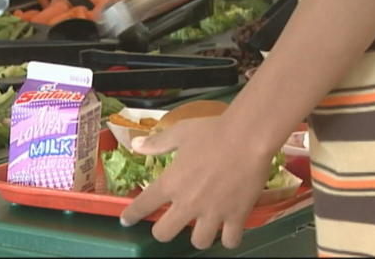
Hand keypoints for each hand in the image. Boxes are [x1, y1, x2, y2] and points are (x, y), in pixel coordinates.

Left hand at [120, 115, 272, 249]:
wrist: (247, 136)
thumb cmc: (212, 131)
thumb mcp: (180, 132)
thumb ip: (157, 143)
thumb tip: (136, 146)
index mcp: (171, 183)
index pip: (142, 206)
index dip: (131, 215)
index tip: (127, 220)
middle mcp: (188, 203)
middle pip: (164, 234)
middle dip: (164, 230)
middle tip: (172, 222)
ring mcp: (213, 212)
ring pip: (199, 242)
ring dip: (199, 235)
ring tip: (204, 225)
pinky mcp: (236, 215)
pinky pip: (230, 241)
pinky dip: (229, 237)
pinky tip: (228, 227)